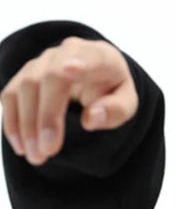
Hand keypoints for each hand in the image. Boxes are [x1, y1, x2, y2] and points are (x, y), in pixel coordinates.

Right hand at [0, 36, 138, 165]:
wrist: (97, 77)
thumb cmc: (113, 91)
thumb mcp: (128, 103)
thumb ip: (117, 110)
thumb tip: (91, 119)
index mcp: (99, 55)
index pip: (85, 56)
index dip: (76, 63)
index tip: (68, 71)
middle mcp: (67, 52)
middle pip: (48, 78)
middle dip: (45, 116)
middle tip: (48, 151)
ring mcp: (42, 61)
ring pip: (24, 86)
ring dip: (26, 125)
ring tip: (36, 156)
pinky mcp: (26, 74)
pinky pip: (10, 95)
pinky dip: (13, 122)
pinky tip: (21, 146)